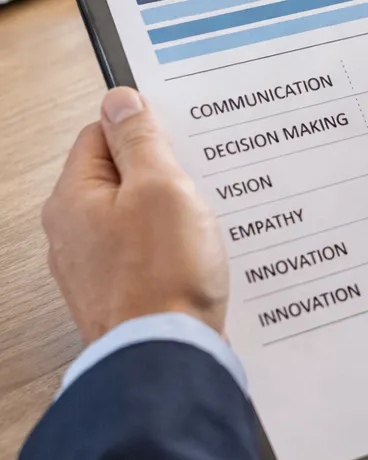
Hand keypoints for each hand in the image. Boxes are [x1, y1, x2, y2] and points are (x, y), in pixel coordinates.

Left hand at [43, 87, 228, 345]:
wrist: (167, 359)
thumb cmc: (163, 277)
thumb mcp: (161, 187)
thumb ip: (140, 139)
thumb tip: (120, 100)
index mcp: (73, 199)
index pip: (101, 135)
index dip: (145, 130)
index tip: (180, 136)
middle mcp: (73, 234)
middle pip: (120, 178)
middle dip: (164, 175)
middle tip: (198, 182)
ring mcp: (95, 269)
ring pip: (136, 219)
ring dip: (171, 216)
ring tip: (202, 224)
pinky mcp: (121, 295)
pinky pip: (146, 255)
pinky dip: (172, 251)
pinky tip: (197, 258)